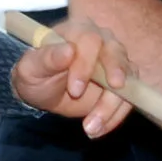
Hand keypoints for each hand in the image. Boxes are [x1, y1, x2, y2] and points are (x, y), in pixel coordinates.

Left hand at [13, 19, 133, 137]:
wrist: (44, 91)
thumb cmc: (36, 74)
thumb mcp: (31, 68)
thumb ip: (47, 58)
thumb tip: (68, 50)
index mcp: (78, 31)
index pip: (90, 41)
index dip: (85, 65)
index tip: (74, 90)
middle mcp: (102, 40)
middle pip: (115, 56)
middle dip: (109, 86)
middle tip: (97, 109)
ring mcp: (116, 60)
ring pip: (127, 80)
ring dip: (112, 107)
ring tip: (91, 128)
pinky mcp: (124, 81)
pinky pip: (130, 98)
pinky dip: (116, 116)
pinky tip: (98, 129)